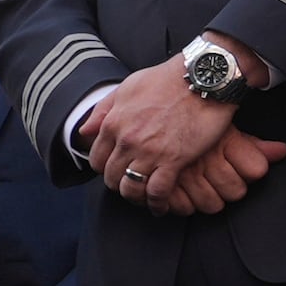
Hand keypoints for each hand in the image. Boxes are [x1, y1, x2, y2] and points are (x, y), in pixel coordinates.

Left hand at [85, 54, 284, 215]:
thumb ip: (104, 111)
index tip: (116, 169)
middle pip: (111, 177)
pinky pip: (157, 192)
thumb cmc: (167, 79)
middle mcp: (126, 140)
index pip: (97, 159)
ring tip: (143, 199)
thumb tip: (84, 132)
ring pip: (130, 188)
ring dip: (135, 197)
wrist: (202, 78)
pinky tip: (160, 207)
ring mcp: (149, 152)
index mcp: (113, 123)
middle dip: (119, 184)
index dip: (105, 169)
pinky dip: (156, 203)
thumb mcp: (127, 88)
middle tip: (131, 185)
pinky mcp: (173, 160)